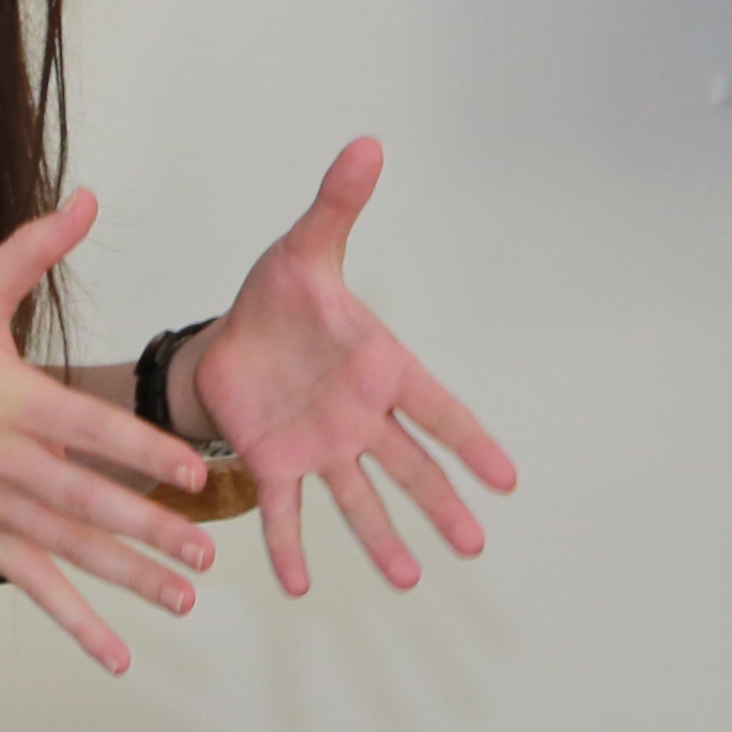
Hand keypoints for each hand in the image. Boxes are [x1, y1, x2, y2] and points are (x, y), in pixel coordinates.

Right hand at [0, 192, 218, 673]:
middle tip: (207, 551)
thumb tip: (86, 198)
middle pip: (86, 504)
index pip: (89, 431)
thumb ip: (35, 249)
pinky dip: (75, 623)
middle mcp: (5, 464)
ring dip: (127, 579)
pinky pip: (33, 587)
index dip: (142, 453)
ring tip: (186, 600)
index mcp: (12, 402)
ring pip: (69, 552)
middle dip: (148, 530)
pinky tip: (119, 654)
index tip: (195, 472)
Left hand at [187, 138, 518, 597]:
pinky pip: (286, 513)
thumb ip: (336, 208)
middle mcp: (359, 418)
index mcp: (379, 368)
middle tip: (475, 545)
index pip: (437, 408)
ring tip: (407, 580)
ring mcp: (321, 448)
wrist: (223, 343)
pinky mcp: (275, 466)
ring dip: (380, 539)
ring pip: (359, 499)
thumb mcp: (303, 251)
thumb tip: (366, 144)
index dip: (470, 442)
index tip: (508, 478)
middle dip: (441, 505)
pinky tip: (300, 587)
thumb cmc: (278, 300)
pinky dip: (290, 548)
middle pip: (410, 467)